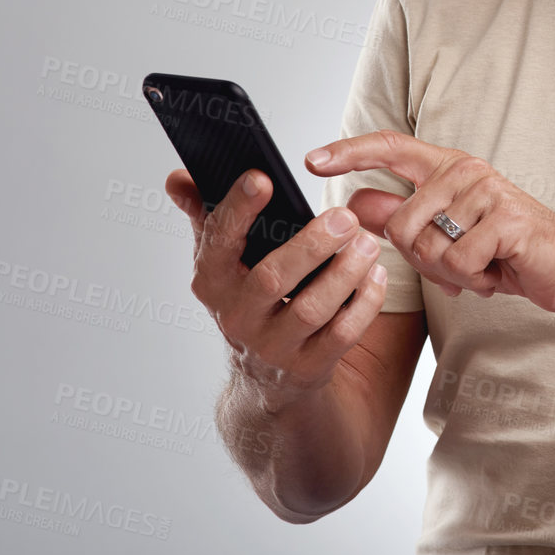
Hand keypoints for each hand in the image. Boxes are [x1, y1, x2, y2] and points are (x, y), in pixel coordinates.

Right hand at [166, 167, 387, 411]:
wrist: (264, 377)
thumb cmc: (248, 298)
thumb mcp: (222, 259)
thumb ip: (204, 212)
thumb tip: (178, 178)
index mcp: (212, 281)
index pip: (218, 241)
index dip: (239, 209)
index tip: (263, 178)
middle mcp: (237, 316)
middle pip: (272, 278)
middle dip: (311, 245)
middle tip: (346, 217)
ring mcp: (273, 346)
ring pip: (311, 308)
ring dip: (345, 272)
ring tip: (368, 243)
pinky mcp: (308, 366)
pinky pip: (342, 335)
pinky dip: (364, 303)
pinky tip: (376, 275)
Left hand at [303, 131, 554, 312]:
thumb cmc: (508, 254)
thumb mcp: (448, 237)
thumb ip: (402, 218)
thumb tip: (357, 202)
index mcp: (450, 168)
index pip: (390, 147)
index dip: (349, 153)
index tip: (312, 161)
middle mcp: (466, 170)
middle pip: (402, 223)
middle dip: (423, 260)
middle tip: (459, 265)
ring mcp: (488, 190)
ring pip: (429, 246)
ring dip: (452, 273)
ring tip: (482, 267)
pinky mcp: (506, 218)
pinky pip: (459, 261)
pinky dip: (474, 280)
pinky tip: (498, 272)